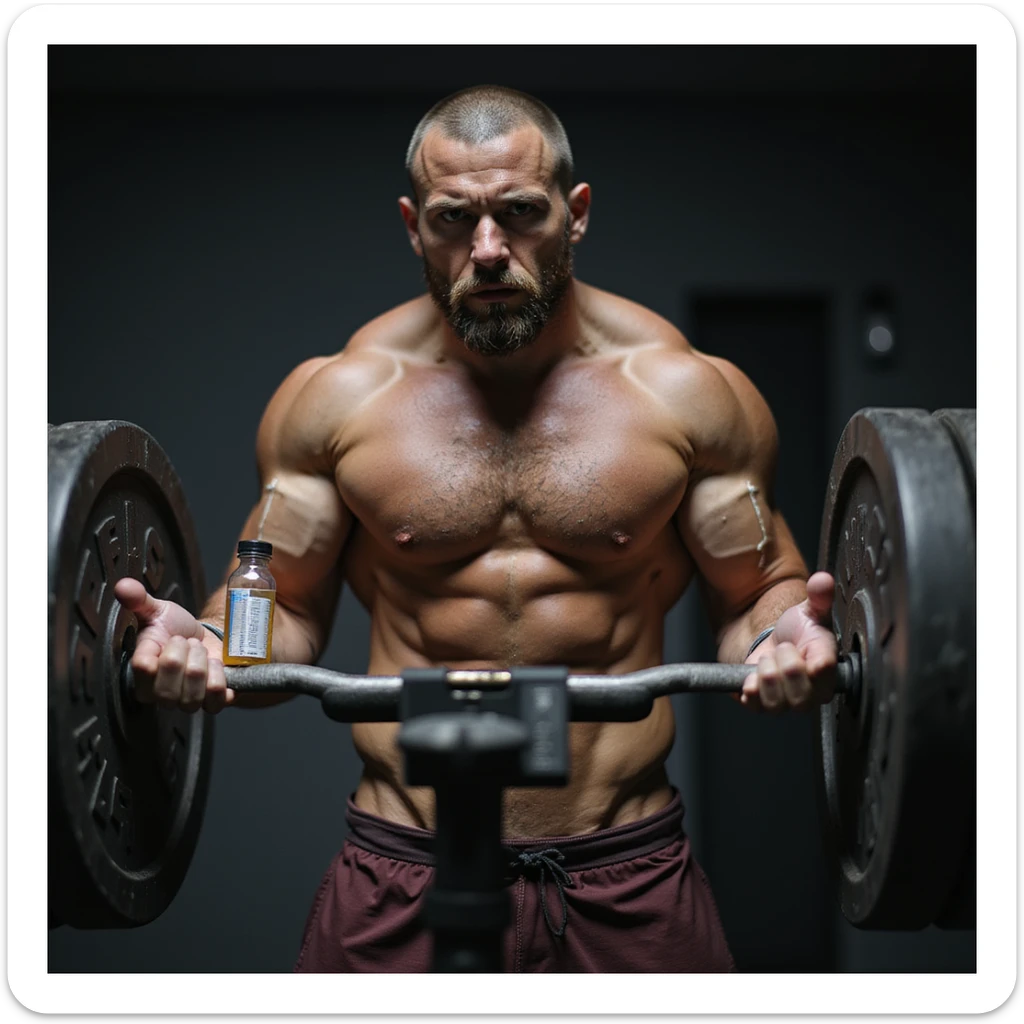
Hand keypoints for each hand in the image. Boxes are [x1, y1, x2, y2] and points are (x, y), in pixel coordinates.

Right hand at [113, 577, 232, 713]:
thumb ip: (139, 600)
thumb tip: (123, 586)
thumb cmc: (176, 628)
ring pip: (192, 697)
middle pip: (168, 690)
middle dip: (186, 657)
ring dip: (203, 667)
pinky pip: (215, 701)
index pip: (144, 670)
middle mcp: (158, 694)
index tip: (174, 637)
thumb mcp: (157, 610)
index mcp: (141, 673)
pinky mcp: (210, 703)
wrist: (204, 637)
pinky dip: (220, 679)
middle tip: (190, 643)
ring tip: (202, 652)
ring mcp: (184, 701)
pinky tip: (217, 665)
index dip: (166, 650)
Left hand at [740, 572, 837, 711]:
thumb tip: (823, 581)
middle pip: (799, 694)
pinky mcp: (763, 705)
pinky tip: (751, 676)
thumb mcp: (809, 610)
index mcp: (828, 669)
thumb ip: (819, 597)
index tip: (800, 647)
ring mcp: (787, 702)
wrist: (772, 641)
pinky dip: (750, 689)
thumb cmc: (796, 630)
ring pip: (776, 702)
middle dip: (784, 665)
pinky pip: (755, 707)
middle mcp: (811, 693)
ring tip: (767, 659)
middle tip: (782, 648)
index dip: (813, 664)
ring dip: (766, 675)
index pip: (825, 674)